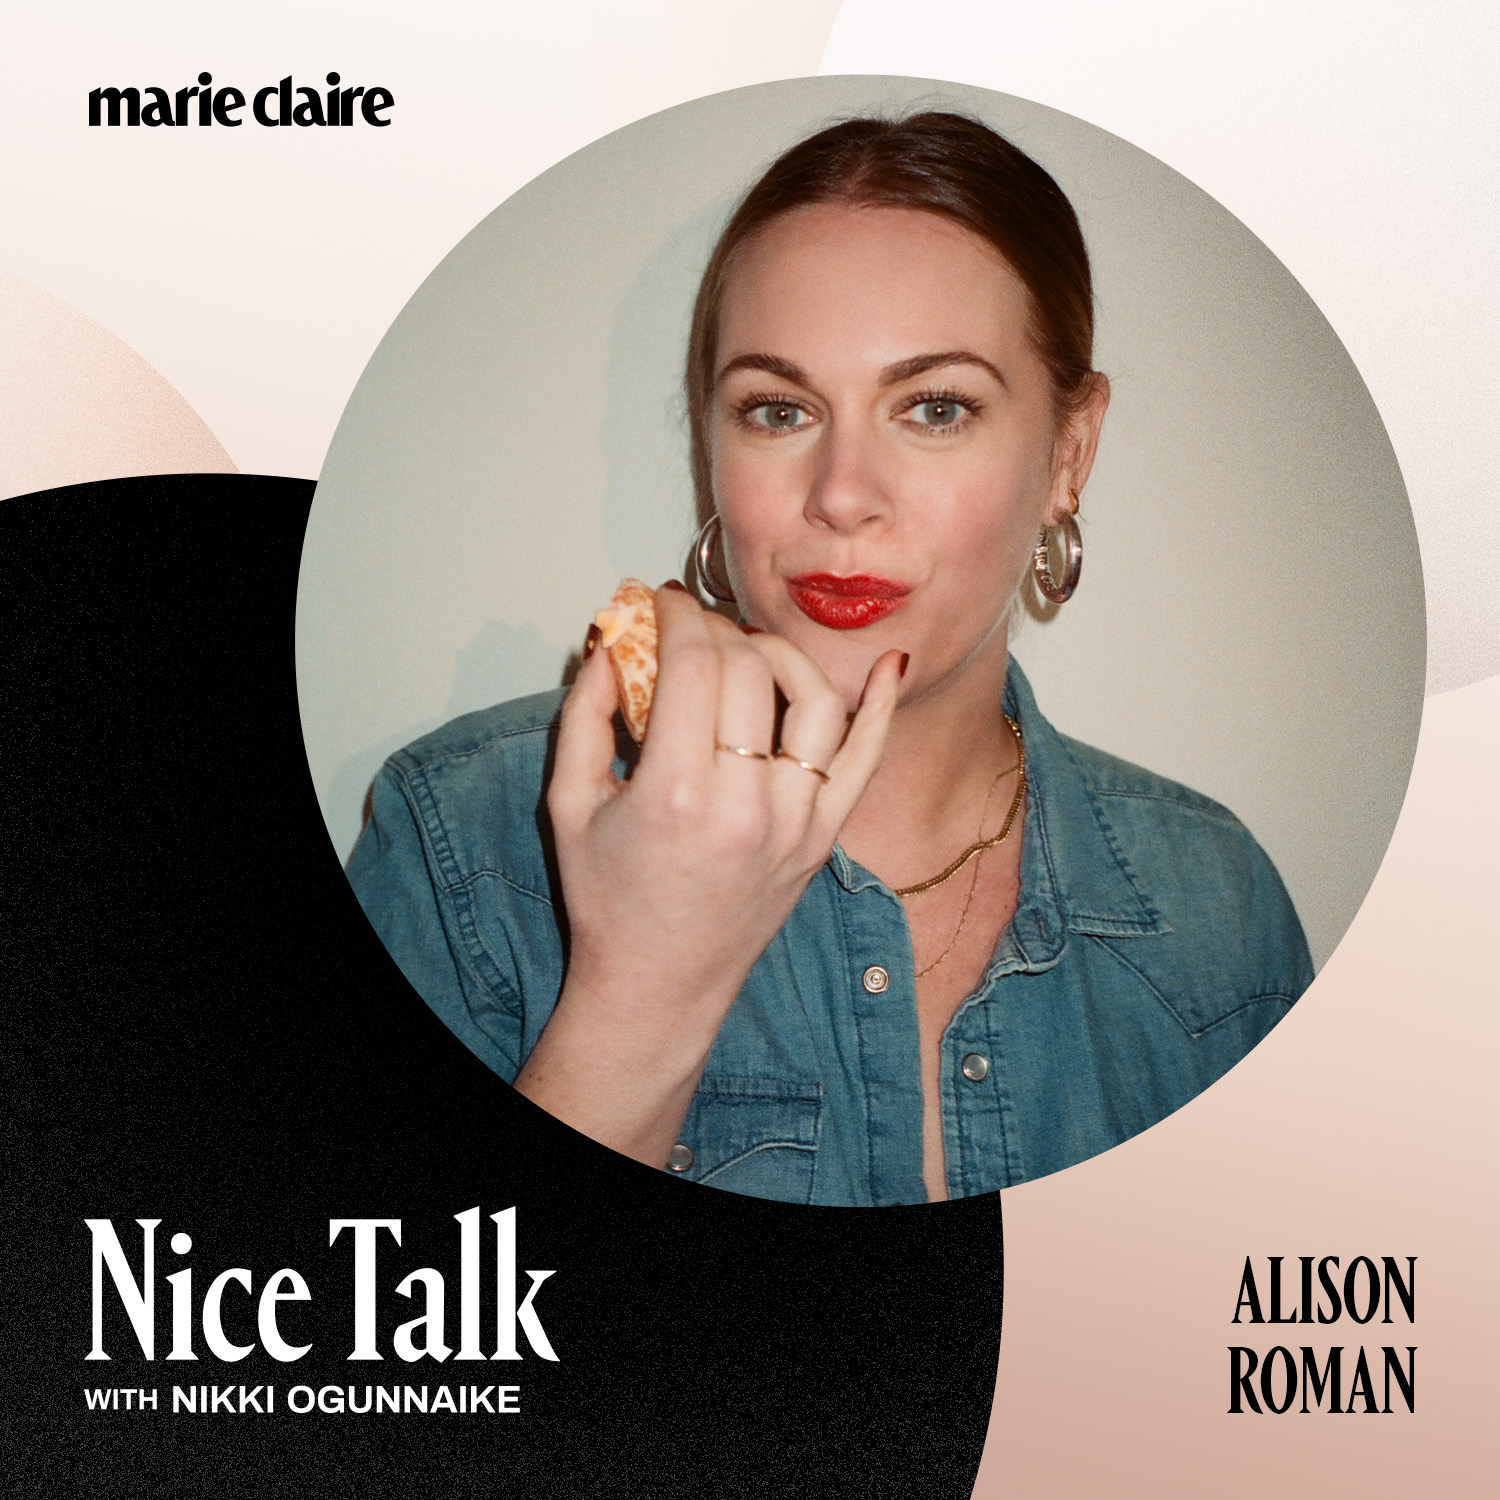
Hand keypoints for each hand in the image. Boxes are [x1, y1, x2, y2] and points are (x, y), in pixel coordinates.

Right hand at [514, 582, 902, 1165]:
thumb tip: (610, 638)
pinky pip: (866, 759)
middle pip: (747, 671)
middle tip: (689, 627)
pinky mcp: (823, 838)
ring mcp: (795, 822)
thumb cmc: (607, 898)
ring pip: (814, 700)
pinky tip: (887, 667)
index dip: (674, 615)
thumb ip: (586, 713)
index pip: (691, 662)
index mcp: (676, 792)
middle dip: (714, 628)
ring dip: (781, 655)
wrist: (659, 985)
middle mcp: (746, 804)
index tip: (658, 601)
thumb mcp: (569, 803)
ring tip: (749, 649)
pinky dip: (882, 708)